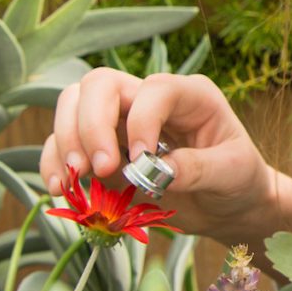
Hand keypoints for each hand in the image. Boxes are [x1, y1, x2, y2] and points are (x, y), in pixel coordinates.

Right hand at [42, 68, 283, 244]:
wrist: (228, 206)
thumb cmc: (237, 179)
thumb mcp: (232, 172)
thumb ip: (198, 168)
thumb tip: (155, 171)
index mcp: (189, 95)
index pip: (153, 88)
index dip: (142, 119)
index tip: (143, 159)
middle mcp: (148, 100)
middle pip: (100, 84)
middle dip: (91, 124)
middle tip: (101, 168)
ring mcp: (119, 123)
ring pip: (73, 104)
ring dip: (66, 140)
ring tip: (76, 178)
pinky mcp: (101, 151)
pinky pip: (63, 144)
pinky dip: (54, 163)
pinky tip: (61, 188)